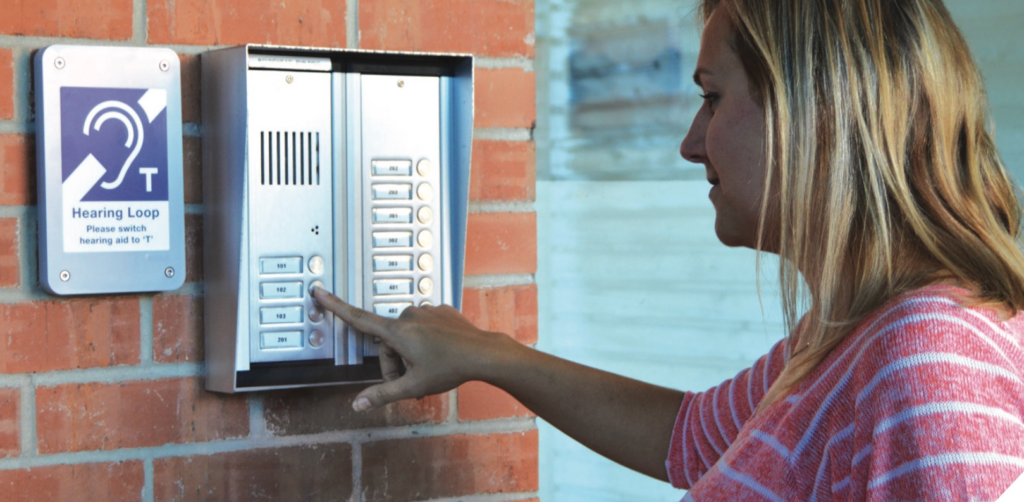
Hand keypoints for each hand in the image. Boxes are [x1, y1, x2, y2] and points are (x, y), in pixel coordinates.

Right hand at [312, 287, 515, 411]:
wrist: (484, 353)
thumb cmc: (450, 368)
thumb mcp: (413, 386)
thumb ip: (383, 394)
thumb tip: (357, 404)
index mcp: (397, 331)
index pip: (358, 318)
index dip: (335, 305)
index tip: (319, 290)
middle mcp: (409, 315)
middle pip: (388, 342)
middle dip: (395, 362)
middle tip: (412, 382)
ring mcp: (427, 311)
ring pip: (408, 336)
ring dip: (411, 353)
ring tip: (430, 370)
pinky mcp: (442, 311)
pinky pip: (425, 328)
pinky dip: (428, 342)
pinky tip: (442, 355)